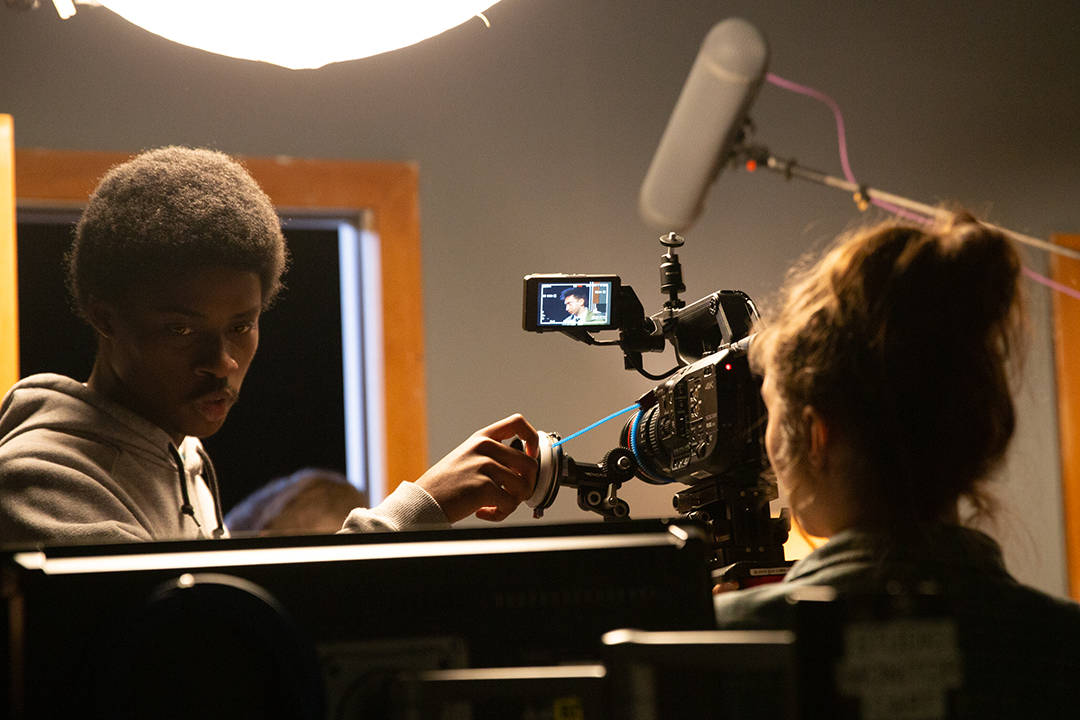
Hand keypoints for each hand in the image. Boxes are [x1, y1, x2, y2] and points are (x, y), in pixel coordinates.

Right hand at [414, 414, 538, 522]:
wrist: (423, 501)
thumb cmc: (446, 485)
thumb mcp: (468, 458)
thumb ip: (493, 457)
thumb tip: (524, 470)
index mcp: (482, 438)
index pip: (518, 423)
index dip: (532, 440)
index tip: (530, 456)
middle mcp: (484, 448)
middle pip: (529, 463)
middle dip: (526, 485)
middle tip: (512, 495)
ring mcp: (484, 466)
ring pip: (523, 486)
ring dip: (512, 502)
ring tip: (495, 505)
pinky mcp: (483, 487)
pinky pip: (509, 504)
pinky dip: (500, 513)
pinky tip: (483, 512)